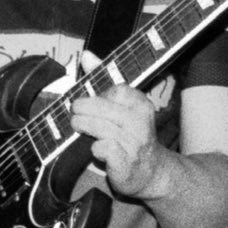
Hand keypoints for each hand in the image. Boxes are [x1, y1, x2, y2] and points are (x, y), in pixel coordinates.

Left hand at [69, 57, 171, 200]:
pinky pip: (104, 148)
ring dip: (84, 126)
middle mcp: (140, 122)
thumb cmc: (132, 134)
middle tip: (75, 113)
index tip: (91, 100)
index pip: (116, 90)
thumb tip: (87, 55)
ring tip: (79, 126)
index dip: (99, 94)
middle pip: (103, 107)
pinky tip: (97, 149)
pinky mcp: (126, 162)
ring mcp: (134, 143)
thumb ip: (104, 79)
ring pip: (101, 128)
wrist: (151, 172)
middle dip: (83, 109)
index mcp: (141, 104)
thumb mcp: (123, 106)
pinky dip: (96, 148)